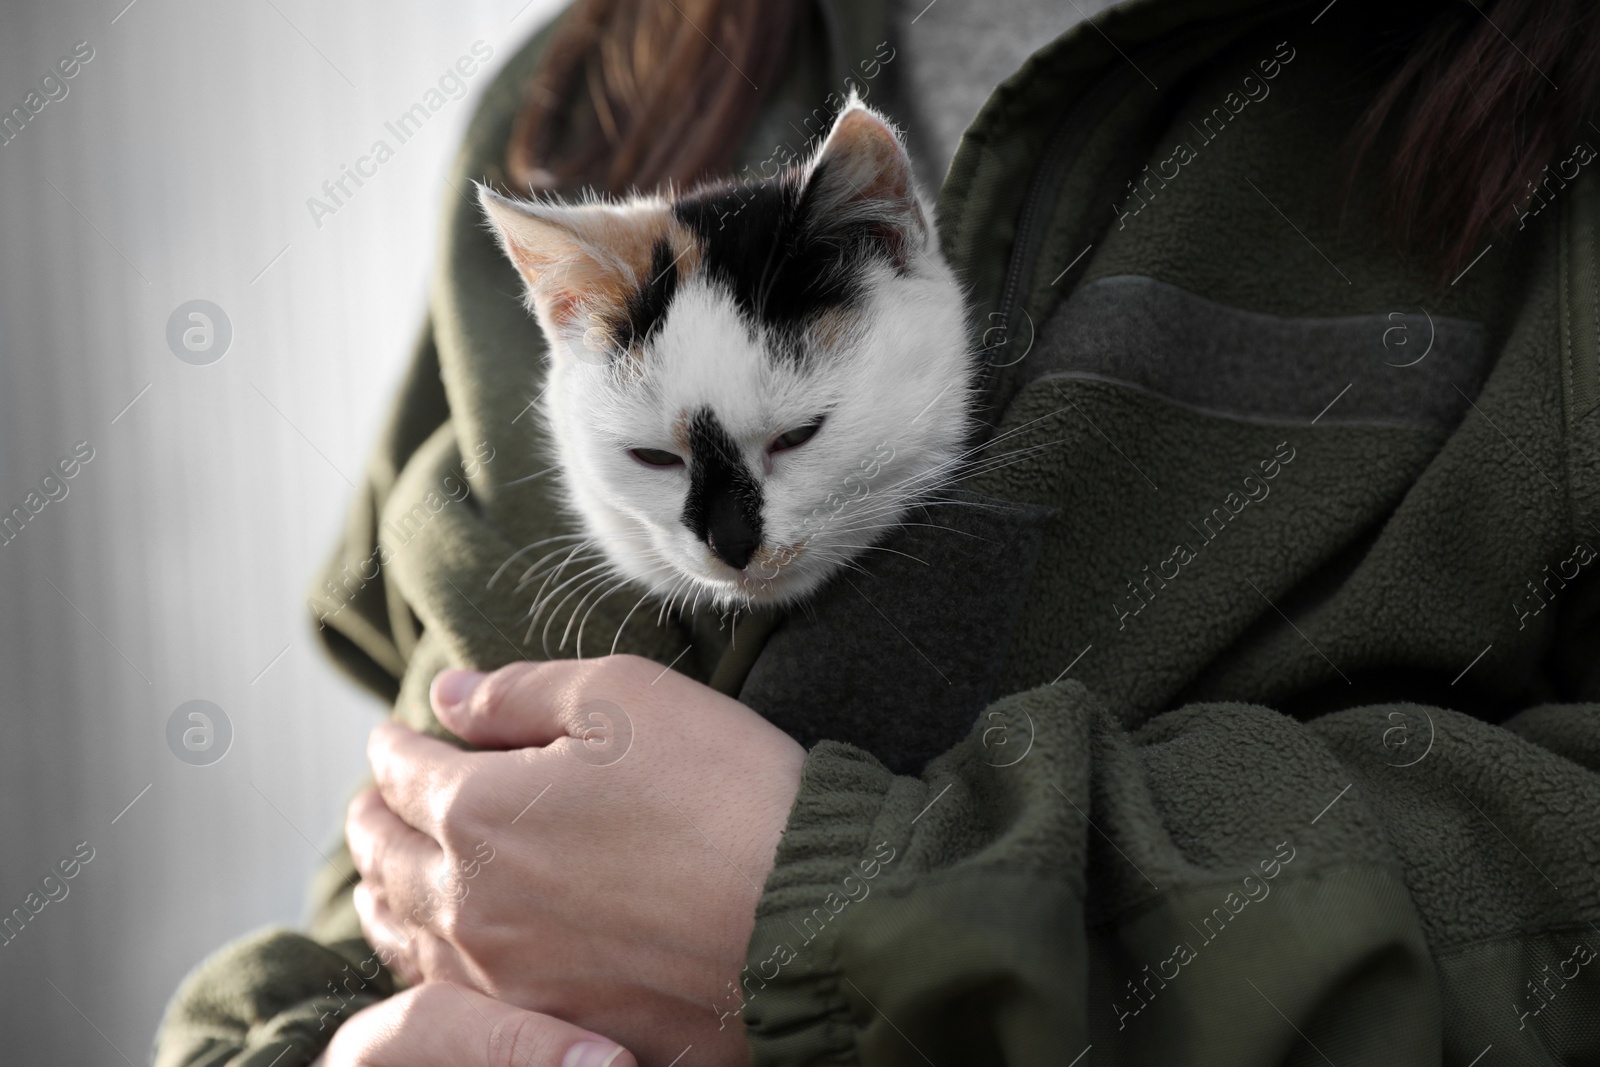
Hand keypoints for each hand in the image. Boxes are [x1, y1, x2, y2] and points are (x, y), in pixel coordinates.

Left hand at [345, 655, 806, 1062]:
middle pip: (384, 856)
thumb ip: (519, 694)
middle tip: (373, 798)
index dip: (395, 744)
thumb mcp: (627, 697)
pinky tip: (442, 949)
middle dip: (372, 816)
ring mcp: (506, 979)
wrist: (811, 917)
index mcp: (479, 812)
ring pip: (403, 936)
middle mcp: (471, 904)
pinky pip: (453, 995)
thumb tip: (445, 696)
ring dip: (383, 891)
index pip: (402, 770)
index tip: (397, 734)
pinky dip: (427, 959)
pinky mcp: (549, 1026)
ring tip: (383, 872)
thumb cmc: (725, 792)